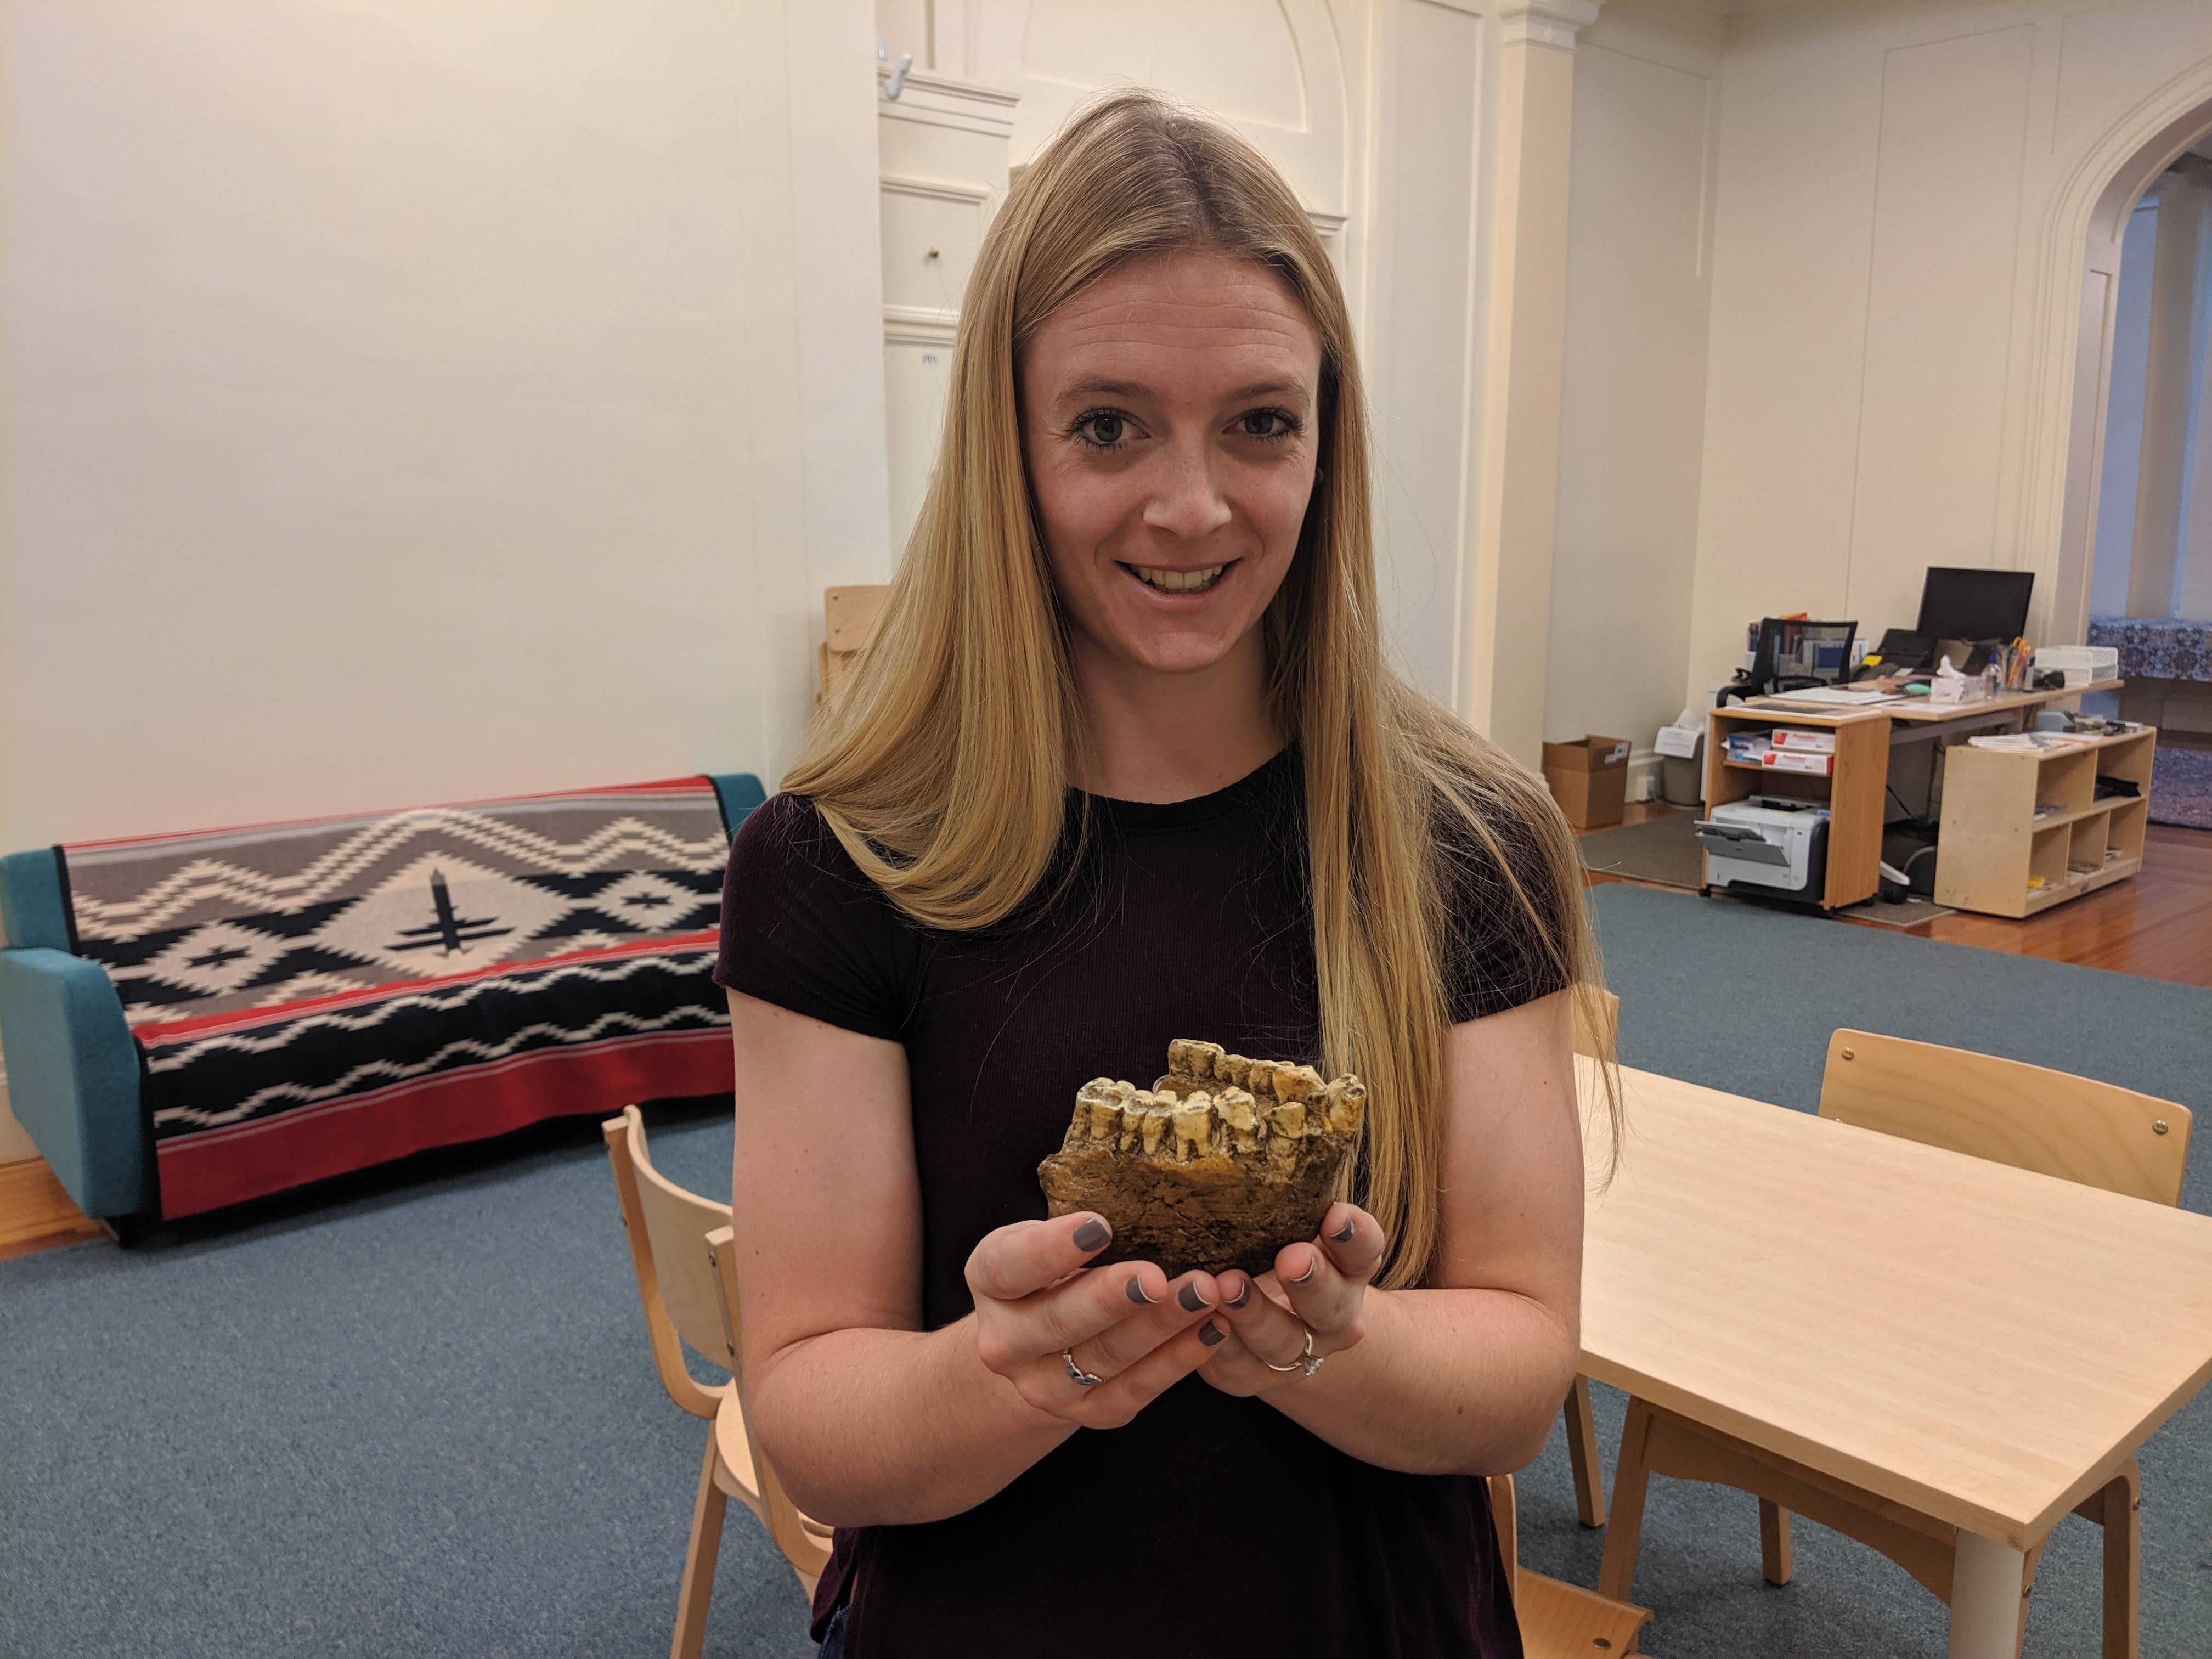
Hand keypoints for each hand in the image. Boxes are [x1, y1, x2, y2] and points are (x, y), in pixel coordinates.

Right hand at [965, 1212, 1225, 1429]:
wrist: (1035, 1346)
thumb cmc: (1050, 1270)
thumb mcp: (1042, 1237)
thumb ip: (1074, 1227)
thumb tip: (1142, 1192)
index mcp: (990, 1282)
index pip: (1011, 1266)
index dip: (1052, 1250)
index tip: (1100, 1227)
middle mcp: (1005, 1341)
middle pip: (1060, 1320)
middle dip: (1114, 1298)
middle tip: (1158, 1277)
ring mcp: (1043, 1385)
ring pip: (1106, 1356)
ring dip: (1161, 1325)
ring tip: (1205, 1293)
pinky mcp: (1087, 1413)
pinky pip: (1136, 1389)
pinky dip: (1179, 1359)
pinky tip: (1213, 1328)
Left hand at [1199, 1201, 1382, 1396]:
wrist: (1282, 1322)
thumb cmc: (1271, 1242)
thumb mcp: (1288, 1214)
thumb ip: (1279, 1182)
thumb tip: (1223, 1104)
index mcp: (1349, 1266)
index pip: (1365, 1248)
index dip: (1355, 1234)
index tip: (1335, 1214)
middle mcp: (1333, 1312)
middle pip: (1332, 1304)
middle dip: (1312, 1282)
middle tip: (1291, 1257)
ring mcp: (1294, 1349)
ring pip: (1282, 1342)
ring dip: (1255, 1316)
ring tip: (1228, 1286)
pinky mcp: (1248, 1374)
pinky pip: (1234, 1366)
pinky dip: (1216, 1346)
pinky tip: (1198, 1321)